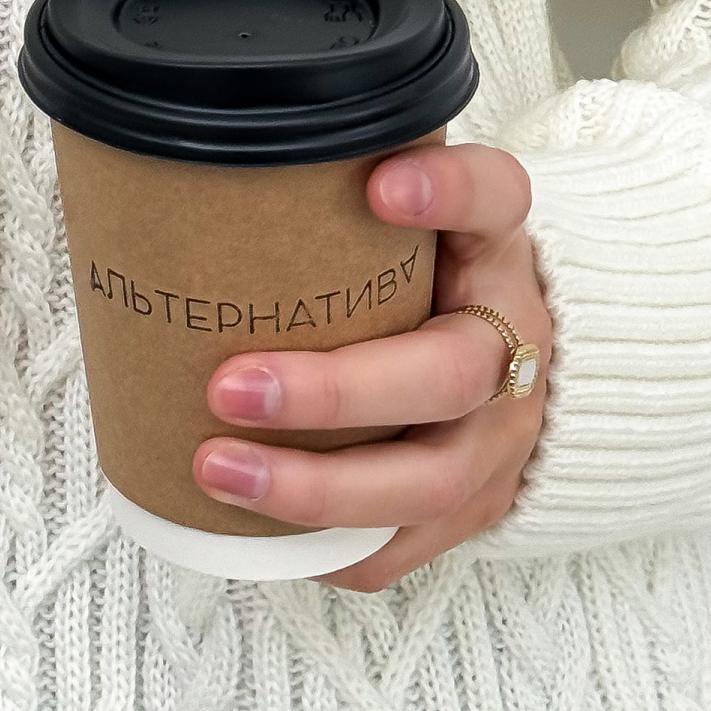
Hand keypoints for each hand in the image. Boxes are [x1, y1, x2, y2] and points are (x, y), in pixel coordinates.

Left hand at [191, 144, 550, 591]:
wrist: (513, 356)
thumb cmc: (429, 271)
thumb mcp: (405, 212)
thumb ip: (329, 183)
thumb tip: (195, 162)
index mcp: (495, 250)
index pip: (494, 200)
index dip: (446, 193)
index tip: (380, 186)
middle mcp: (514, 345)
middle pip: (450, 375)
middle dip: (336, 392)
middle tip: (229, 386)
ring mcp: (501, 438)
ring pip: (427, 480)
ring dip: (317, 486)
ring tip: (217, 470)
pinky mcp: (475, 508)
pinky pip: (406, 545)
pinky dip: (329, 548)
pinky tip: (254, 534)